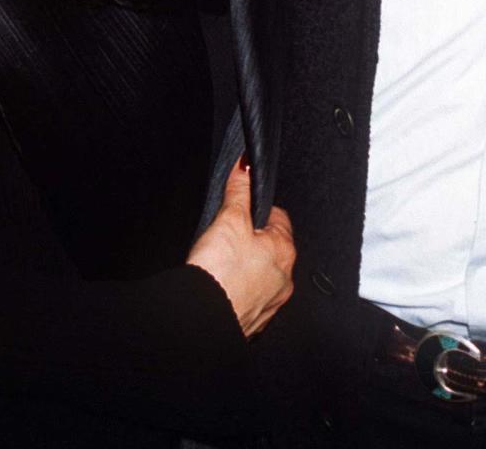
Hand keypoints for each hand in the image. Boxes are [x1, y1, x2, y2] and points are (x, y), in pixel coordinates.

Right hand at [186, 159, 294, 336]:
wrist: (201, 318)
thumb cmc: (220, 272)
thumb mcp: (229, 218)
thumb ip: (239, 190)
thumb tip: (246, 165)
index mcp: (284, 251)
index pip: (279, 217)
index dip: (258, 209)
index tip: (243, 209)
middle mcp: (284, 279)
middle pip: (271, 246)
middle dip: (252, 238)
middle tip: (228, 235)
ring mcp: (271, 303)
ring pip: (262, 273)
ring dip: (247, 265)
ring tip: (223, 260)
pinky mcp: (254, 320)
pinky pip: (251, 296)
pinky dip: (240, 288)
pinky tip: (223, 284)